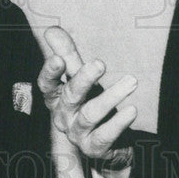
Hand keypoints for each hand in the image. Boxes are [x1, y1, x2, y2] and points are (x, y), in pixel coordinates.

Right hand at [37, 26, 137, 176]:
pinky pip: (105, 136)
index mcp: (56, 96)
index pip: (47, 83)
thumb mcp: (78, 76)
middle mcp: (63, 115)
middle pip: (70, 96)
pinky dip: (118, 123)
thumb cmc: (89, 100)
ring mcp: (77, 133)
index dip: (50, 72)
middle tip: (100, 63)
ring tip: (131, 81)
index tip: (59, 59)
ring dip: (111, 97)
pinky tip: (131, 110)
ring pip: (90, 114)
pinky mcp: (94, 147)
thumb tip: (51, 30)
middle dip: (83, 79)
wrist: (105, 140)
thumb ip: (68, 54)